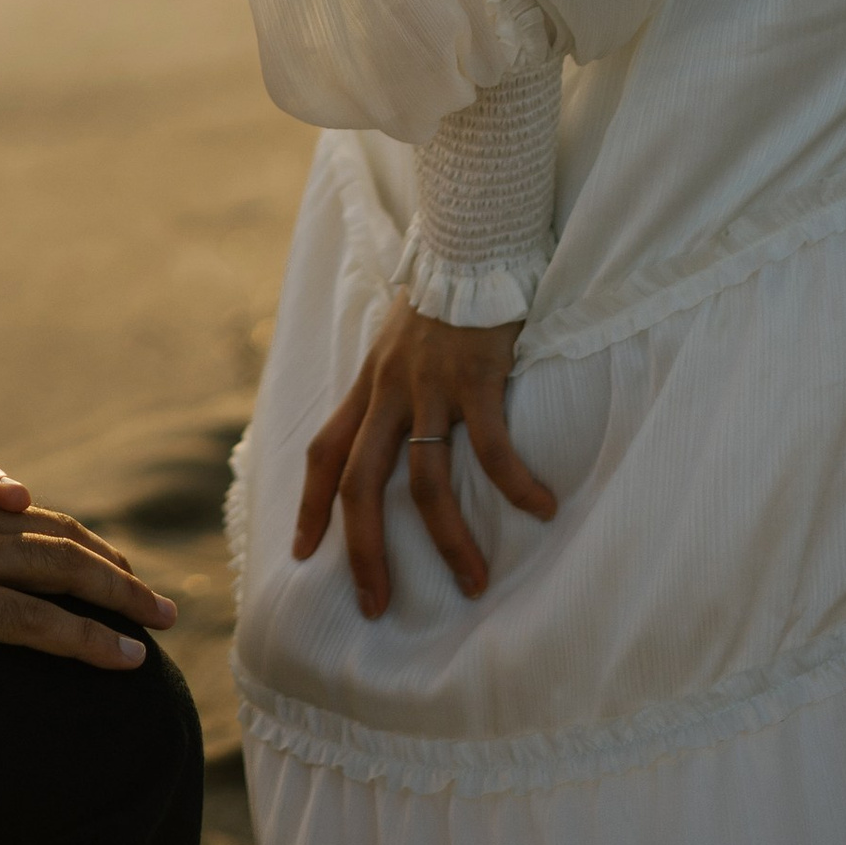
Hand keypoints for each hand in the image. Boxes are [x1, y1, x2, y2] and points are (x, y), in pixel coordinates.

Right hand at [0, 469, 175, 672]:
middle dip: (110, 565)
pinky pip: (34, 622)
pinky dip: (86, 641)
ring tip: (163, 620)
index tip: (107, 562)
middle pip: (52, 535)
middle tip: (158, 596)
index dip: (65, 537)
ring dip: (120, 596)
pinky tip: (124, 659)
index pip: (15, 517)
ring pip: (59, 569)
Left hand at [290, 294, 554, 618]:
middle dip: (364, 551)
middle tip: (376, 606)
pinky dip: (515, 484)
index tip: (303, 555)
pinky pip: (493, 447)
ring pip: (425, 481)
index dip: (309, 506)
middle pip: (360, 485)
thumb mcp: (400, 340)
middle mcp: (388, 390)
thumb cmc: (445, 293)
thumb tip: (399, 423)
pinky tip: (541, 509)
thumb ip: (395, 381)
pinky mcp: (476, 378)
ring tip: (472, 584)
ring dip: (447, 541)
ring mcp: (430, 386)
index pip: (323, 452)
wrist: (470, 238)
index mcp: (368, 384)